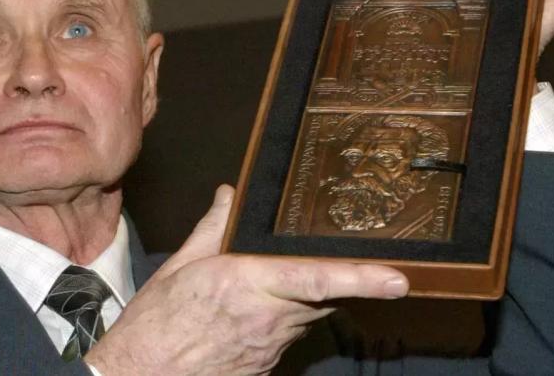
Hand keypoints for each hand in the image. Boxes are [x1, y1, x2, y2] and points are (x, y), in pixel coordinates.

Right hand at [86, 185, 408, 374]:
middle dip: (340, 276)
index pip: (314, 278)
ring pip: (310, 312)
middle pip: (324, 293)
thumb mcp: (179, 267)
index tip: (397, 280)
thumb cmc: (155, 325)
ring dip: (303, 294)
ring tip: (267, 283)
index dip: (360, 279)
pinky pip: (291, 332)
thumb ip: (213, 228)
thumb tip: (229, 195)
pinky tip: (253, 312)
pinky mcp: (268, 364)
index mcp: (244, 283)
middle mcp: (267, 316)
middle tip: (356, 259)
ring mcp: (272, 346)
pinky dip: (284, 316)